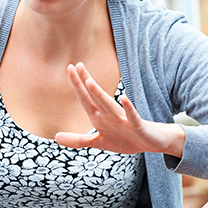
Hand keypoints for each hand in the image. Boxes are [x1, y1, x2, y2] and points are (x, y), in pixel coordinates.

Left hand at [55, 62, 184, 156]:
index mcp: (100, 118)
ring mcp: (124, 119)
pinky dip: (128, 108)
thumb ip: (78, 140)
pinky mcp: (137, 126)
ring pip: (110, 106)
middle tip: (77, 65)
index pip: (86, 100)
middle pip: (95, 98)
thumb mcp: (99, 142)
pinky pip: (132, 116)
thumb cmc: (126, 139)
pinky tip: (124, 98)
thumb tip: (56, 137)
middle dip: (85, 83)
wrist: (151, 143)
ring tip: (89, 82)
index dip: (77, 86)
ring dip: (100, 94)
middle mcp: (110, 115)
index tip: (70, 68)